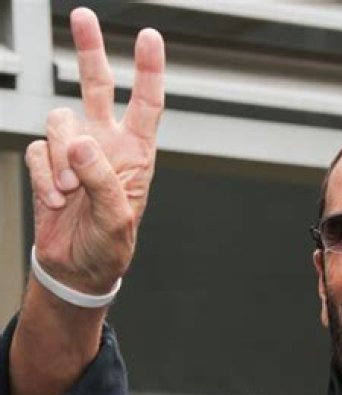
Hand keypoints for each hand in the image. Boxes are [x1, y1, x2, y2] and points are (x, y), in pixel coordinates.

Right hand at [25, 7, 163, 294]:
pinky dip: (42, 174)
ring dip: (59, 157)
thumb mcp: (117, 219)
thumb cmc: (109, 247)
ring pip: (58, 120)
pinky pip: (37, 151)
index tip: (150, 36)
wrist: (77, 268)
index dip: (148, 70)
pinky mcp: (47, 164)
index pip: (146, 105)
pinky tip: (55, 198)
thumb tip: (81, 141)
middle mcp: (106, 145)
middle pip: (97, 87)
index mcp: (136, 155)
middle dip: (90, 52)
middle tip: (84, 17)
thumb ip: (102, 180)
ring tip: (68, 193)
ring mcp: (74, 153)